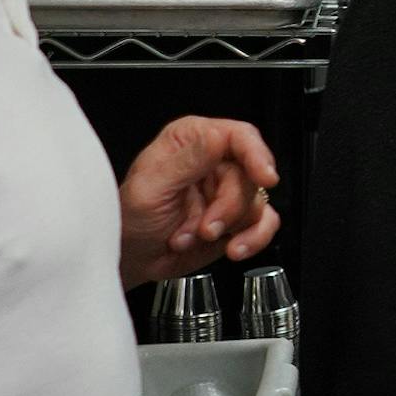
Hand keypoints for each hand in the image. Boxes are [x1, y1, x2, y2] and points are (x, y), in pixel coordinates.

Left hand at [117, 117, 280, 286]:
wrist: (132, 259)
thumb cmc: (129, 221)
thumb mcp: (150, 189)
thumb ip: (187, 162)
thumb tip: (216, 137)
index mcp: (192, 141)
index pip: (239, 136)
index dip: (256, 155)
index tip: (265, 178)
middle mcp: (214, 161)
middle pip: (251, 176)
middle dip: (229, 208)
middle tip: (205, 227)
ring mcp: (228, 190)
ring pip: (258, 202)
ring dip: (230, 227)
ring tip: (197, 236)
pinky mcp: (238, 217)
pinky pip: (266, 223)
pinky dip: (253, 239)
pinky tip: (234, 247)